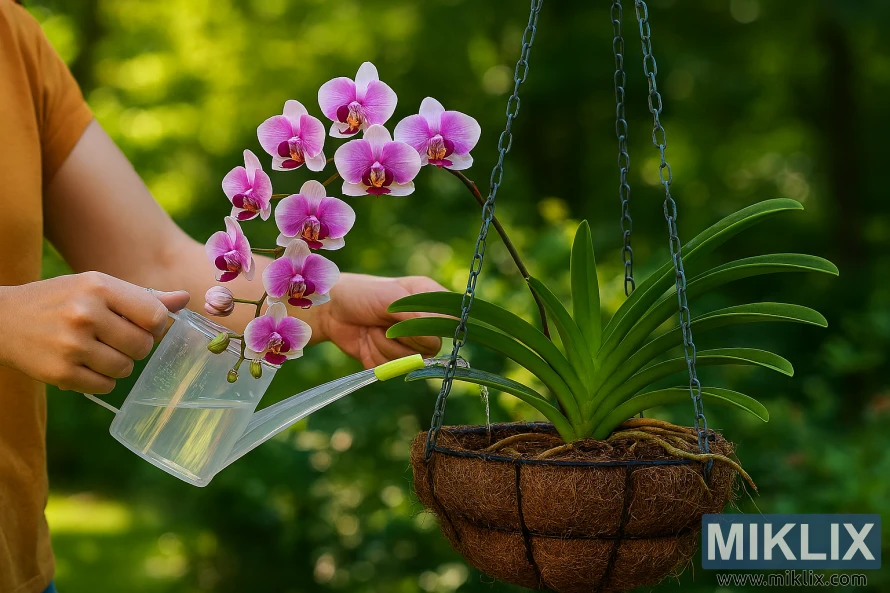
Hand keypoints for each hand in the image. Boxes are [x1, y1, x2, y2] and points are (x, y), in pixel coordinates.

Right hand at [0, 272, 188, 393]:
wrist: (3, 319)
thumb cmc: (61, 299)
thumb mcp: (98, 286)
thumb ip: (143, 297)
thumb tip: (185, 299)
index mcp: (98, 287)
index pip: (155, 316)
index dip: (157, 326)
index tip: (145, 326)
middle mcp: (85, 314)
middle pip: (143, 346)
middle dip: (137, 346)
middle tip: (116, 338)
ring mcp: (71, 346)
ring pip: (126, 368)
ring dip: (119, 364)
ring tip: (98, 350)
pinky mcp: (60, 373)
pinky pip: (106, 386)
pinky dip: (102, 379)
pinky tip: (85, 364)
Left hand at [312, 273, 445, 367]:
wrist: (332, 310)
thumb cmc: (363, 293)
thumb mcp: (391, 297)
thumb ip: (416, 315)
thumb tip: (437, 336)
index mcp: (430, 301)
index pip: (450, 322)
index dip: (434, 328)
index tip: (413, 323)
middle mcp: (424, 324)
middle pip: (431, 348)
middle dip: (402, 337)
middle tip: (384, 321)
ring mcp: (408, 344)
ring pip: (409, 362)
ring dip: (384, 346)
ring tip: (372, 327)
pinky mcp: (391, 360)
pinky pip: (391, 369)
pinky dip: (375, 355)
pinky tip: (367, 340)